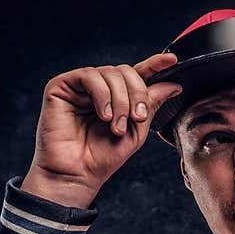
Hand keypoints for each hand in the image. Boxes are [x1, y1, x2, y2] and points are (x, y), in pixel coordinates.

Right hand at [21, 54, 182, 207]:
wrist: (77, 173)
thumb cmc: (103, 157)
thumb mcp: (136, 131)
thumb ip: (151, 106)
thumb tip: (172, 85)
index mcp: (118, 98)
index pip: (138, 75)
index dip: (155, 65)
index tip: (172, 60)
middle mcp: (100, 89)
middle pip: (127, 72)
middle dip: (138, 94)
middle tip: (137, 118)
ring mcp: (81, 86)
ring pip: (111, 73)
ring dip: (121, 101)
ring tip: (115, 126)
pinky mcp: (62, 85)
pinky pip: (91, 76)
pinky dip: (103, 96)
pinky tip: (103, 115)